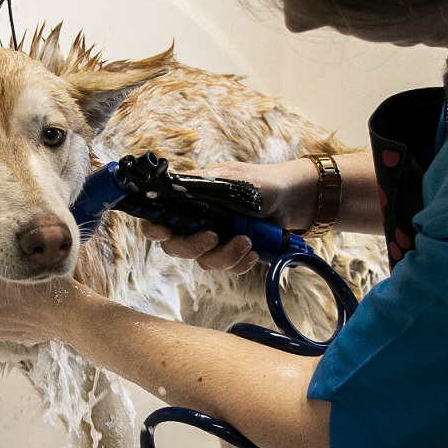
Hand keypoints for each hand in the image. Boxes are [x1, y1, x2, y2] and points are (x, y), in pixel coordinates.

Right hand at [138, 159, 313, 273]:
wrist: (295, 200)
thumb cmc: (263, 183)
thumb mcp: (232, 179)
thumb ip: (202, 186)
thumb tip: (174, 188)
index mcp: (189, 199)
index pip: (156, 215)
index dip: (153, 227)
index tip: (165, 232)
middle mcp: (195, 220)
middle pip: (173, 246)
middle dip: (192, 247)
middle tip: (213, 237)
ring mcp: (213, 239)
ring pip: (201, 261)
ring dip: (224, 256)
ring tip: (248, 242)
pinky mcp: (230, 252)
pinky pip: (224, 268)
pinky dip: (238, 264)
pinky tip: (254, 253)